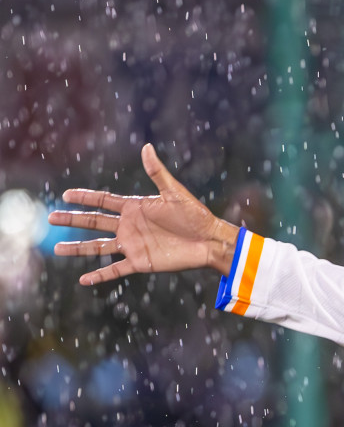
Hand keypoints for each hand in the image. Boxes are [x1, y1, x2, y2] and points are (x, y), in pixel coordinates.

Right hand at [49, 145, 239, 285]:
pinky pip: (115, 270)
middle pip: (94, 222)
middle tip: (51, 217)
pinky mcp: (140, 263)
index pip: (103, 201)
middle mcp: (130, 226)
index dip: (85, 197)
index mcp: (136, 207)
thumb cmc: (196, 215)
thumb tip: (147, 147)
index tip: (66, 195)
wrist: (210, 241)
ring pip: (98, 247)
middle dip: (73, 220)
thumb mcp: (174, 192)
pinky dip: (99, 275)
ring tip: (57, 249)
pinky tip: (83, 279)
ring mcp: (133, 245)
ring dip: (78, 248)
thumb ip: (157, 172)